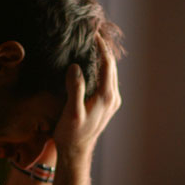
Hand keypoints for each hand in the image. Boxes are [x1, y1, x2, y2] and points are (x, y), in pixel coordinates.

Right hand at [53, 36, 120, 160]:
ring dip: (103, 57)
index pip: (107, 64)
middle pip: (112, 65)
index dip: (101, 46)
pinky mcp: (107, 104)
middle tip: (92, 32)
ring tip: (92, 43)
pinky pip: (107, 80)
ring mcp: (112, 101)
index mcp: (106, 96)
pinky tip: (91, 63)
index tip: (93, 32)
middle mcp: (113, 97)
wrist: (76, 152)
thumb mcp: (71, 112)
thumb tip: (75, 66)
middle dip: (103, 48)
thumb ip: (75, 89)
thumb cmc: (71, 134)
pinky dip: (100, 68)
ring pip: (110, 72)